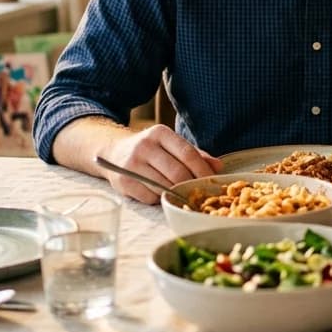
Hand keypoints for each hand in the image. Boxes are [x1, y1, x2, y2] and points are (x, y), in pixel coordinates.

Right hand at [97, 124, 220, 203]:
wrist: (114, 153)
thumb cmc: (151, 151)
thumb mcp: (171, 146)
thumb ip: (195, 155)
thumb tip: (218, 167)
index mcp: (160, 133)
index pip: (187, 153)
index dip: (202, 169)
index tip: (211, 180)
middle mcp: (145, 146)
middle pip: (177, 172)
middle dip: (190, 185)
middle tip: (197, 192)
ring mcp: (132, 164)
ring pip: (164, 186)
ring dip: (174, 193)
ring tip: (179, 193)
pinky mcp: (123, 182)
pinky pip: (149, 197)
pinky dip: (158, 199)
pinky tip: (157, 193)